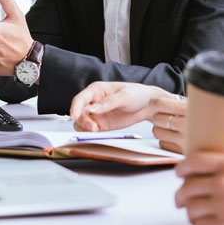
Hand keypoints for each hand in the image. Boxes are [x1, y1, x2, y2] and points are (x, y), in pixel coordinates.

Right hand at [71, 83, 186, 148]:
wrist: (149, 105)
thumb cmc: (137, 94)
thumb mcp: (125, 96)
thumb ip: (109, 102)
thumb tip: (92, 108)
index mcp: (96, 90)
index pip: (80, 99)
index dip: (75, 108)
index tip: (75, 116)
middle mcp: (93, 102)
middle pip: (79, 113)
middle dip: (82, 121)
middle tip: (93, 128)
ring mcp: (96, 114)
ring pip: (81, 123)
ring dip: (85, 128)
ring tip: (96, 131)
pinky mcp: (101, 124)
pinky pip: (90, 130)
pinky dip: (90, 134)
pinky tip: (97, 133)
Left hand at [175, 152, 223, 224]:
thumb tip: (218, 163)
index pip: (194, 162)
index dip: (182, 168)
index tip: (180, 173)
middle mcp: (222, 183)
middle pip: (187, 187)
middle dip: (181, 195)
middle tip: (181, 199)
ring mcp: (221, 205)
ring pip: (190, 208)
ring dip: (190, 211)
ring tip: (195, 213)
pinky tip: (205, 224)